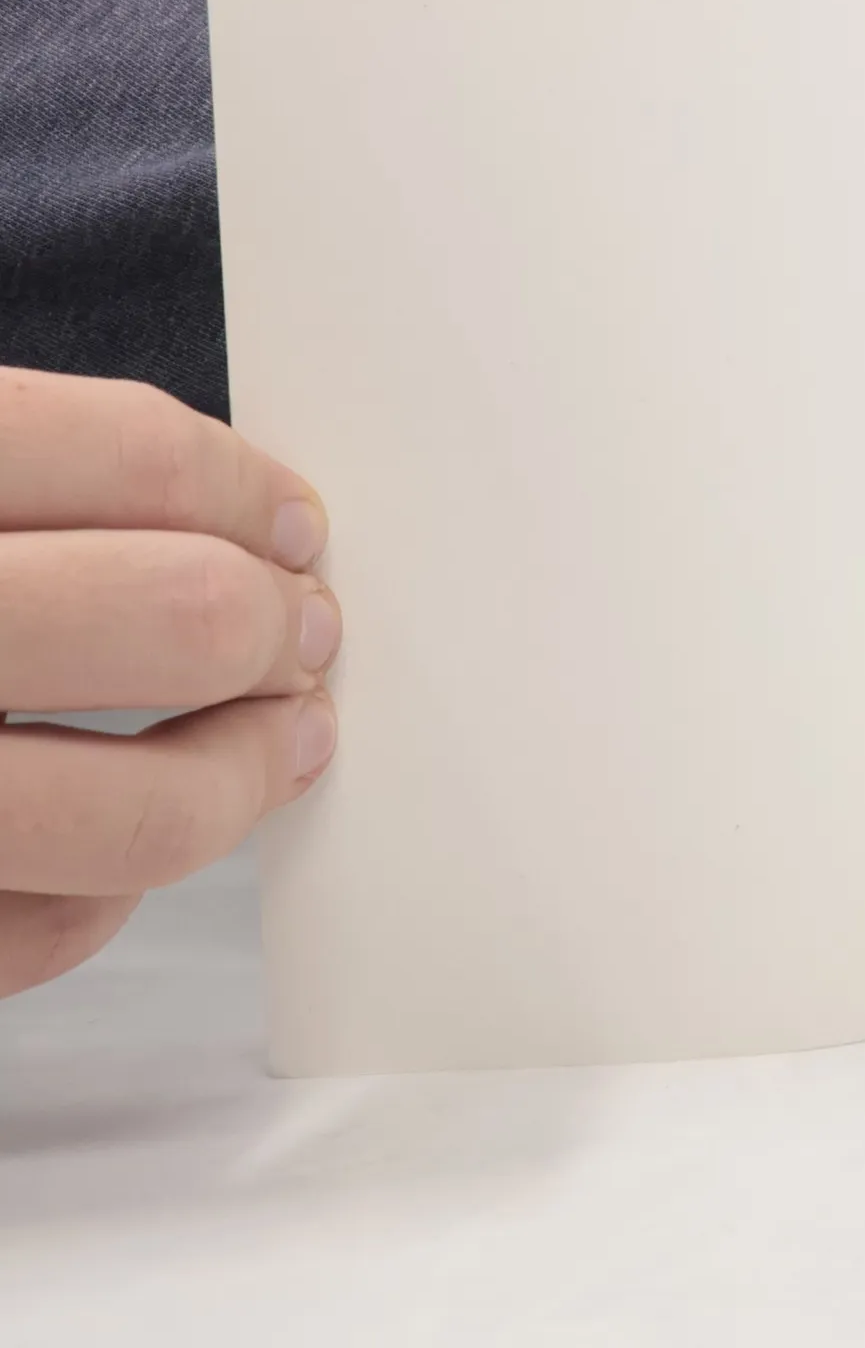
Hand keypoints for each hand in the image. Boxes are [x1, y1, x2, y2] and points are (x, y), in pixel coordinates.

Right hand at [0, 369, 341, 998]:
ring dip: (247, 774)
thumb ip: (31, 485)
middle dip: (282, 626)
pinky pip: (52, 931)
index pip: (128, 457)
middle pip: (180, 618)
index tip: (295, 523)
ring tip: (282, 740)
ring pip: (142, 814)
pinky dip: (114, 889)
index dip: (247, 490)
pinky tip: (118, 837)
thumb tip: (226, 510)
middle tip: (307, 631)